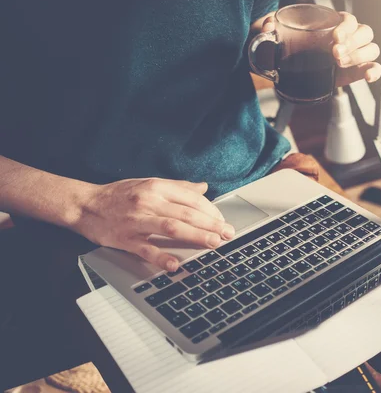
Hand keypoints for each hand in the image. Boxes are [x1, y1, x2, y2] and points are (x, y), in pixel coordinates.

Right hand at [74, 178, 233, 271]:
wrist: (85, 205)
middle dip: (211, 225)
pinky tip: (175, 265)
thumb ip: (177, 187)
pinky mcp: (124, 239)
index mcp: (156, 187)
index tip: (222, 220)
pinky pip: (145, 249)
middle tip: (227, 234)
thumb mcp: (148, 184)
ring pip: (172, 228)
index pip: (191, 199)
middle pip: (186, 214)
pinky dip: (161, 257)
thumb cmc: (119, 195)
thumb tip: (202, 188)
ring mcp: (136, 221)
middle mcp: (148, 202)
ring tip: (213, 243)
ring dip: (196, 236)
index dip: (211, 210)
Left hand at [261, 12, 380, 86]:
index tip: (334, 37)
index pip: (348, 20)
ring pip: (371, 49)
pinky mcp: (352, 73)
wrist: (281, 66)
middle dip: (353, 43)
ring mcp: (352, 55)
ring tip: (339, 65)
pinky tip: (369, 76)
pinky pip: (371, 68)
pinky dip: (374, 71)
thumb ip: (268, 29)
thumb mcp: (271, 36)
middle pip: (364, 33)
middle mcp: (346, 37)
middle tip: (334, 54)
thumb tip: (269, 25)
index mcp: (331, 23)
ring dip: (360, 56)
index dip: (346, 27)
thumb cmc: (280, 45)